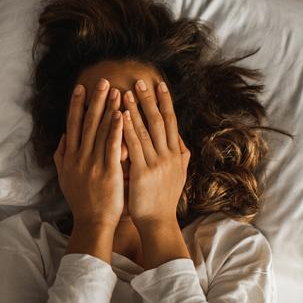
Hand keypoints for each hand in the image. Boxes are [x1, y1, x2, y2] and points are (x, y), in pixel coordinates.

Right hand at [54, 78, 124, 229]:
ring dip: (108, 109)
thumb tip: (63, 139)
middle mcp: (79, 157)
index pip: (73, 125)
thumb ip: (62, 157)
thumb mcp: (65, 178)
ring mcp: (93, 164)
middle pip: (87, 122)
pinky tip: (121, 115)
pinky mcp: (108, 171)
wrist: (92, 222)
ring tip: (116, 91)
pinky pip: (112, 146)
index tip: (81, 88)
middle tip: (102, 81)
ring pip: (100, 131)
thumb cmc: (81, 202)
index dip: (76, 105)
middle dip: (95, 100)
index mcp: (70, 157)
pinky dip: (116, 129)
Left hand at [121, 79, 190, 231]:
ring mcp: (157, 163)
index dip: (165, 102)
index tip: (160, 85)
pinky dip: (128, 129)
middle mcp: (169, 155)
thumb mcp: (178, 175)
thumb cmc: (164, 200)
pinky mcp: (143, 172)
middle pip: (159, 120)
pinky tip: (121, 116)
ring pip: (146, 130)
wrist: (158, 222)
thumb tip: (182, 140)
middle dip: (150, 100)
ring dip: (136, 109)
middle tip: (141, 81)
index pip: (171, 122)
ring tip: (126, 92)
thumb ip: (180, 156)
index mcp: (176, 154)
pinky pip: (135, 146)